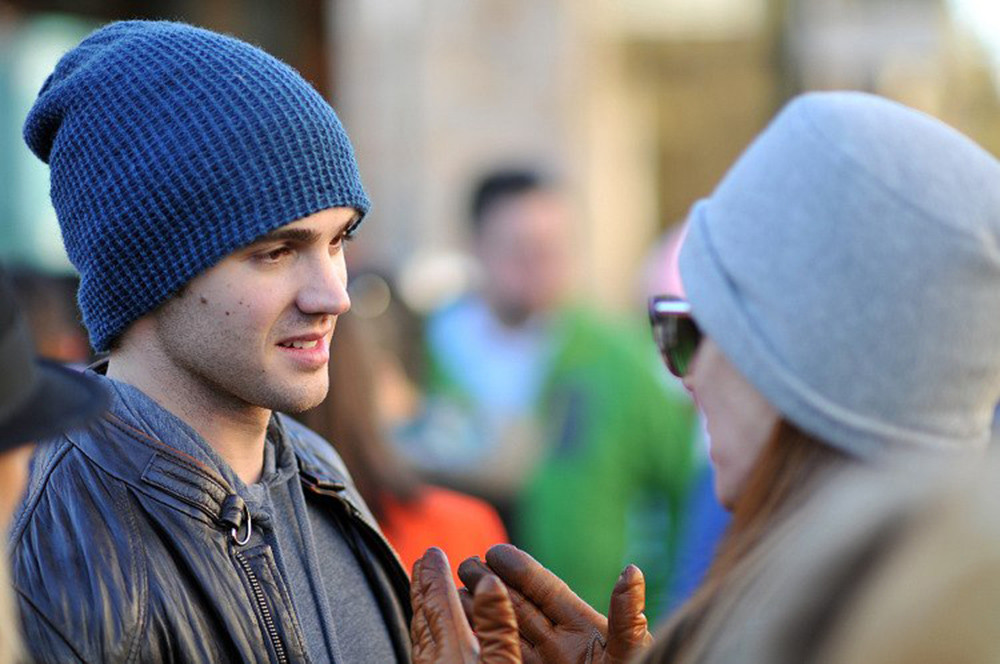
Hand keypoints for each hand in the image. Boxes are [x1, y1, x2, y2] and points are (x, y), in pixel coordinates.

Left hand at [410, 547, 520, 663]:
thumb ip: (497, 626)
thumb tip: (490, 582)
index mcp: (453, 649)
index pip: (440, 601)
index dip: (436, 575)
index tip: (431, 552)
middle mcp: (432, 660)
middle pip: (423, 614)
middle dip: (424, 585)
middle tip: (421, 563)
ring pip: (420, 633)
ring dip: (422, 608)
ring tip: (423, 594)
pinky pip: (421, 651)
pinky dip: (424, 633)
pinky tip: (429, 641)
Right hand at [458, 544, 652, 663]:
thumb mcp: (629, 655)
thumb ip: (626, 620)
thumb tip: (632, 571)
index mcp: (582, 627)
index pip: (546, 589)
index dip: (521, 569)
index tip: (495, 552)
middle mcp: (558, 643)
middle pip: (519, 604)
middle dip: (491, 581)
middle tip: (465, 564)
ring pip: (503, 628)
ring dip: (479, 607)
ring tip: (455, 592)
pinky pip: (500, 656)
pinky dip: (480, 638)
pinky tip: (460, 625)